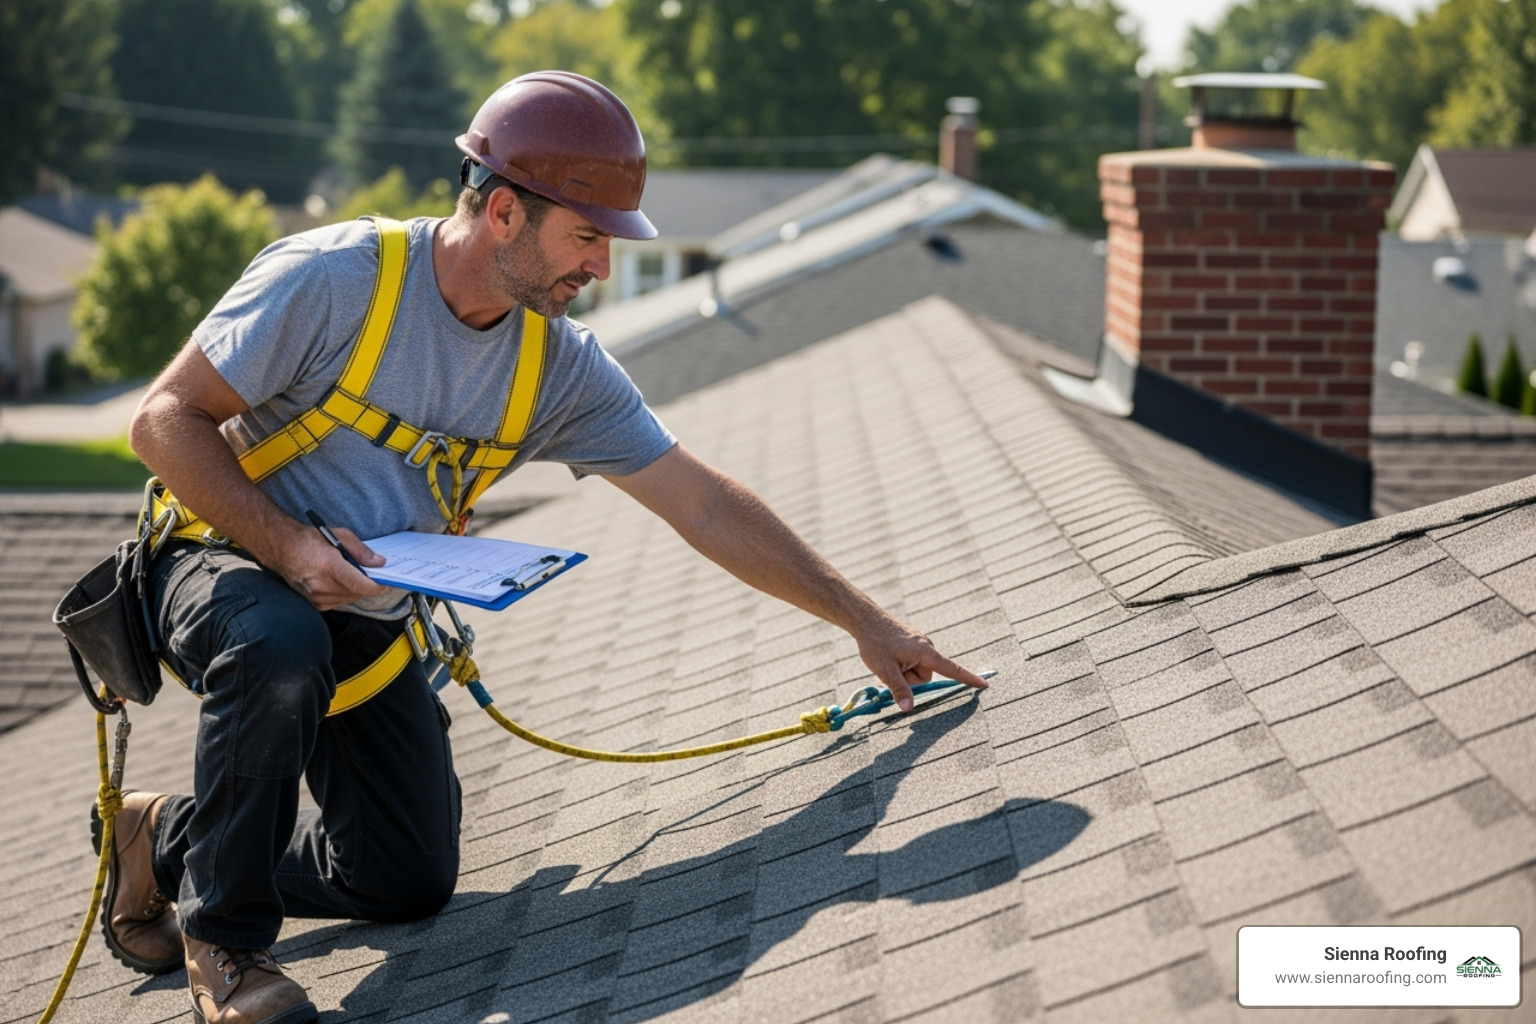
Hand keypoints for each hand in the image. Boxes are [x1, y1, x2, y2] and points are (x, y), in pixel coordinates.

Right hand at [276, 523, 388, 610]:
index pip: (360, 585)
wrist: (282, 548)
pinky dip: (343, 595)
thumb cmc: (309, 540)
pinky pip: (337, 603)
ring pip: (348, 599)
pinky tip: (338, 583)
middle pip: (356, 593)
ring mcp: (315, 596)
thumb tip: (378, 562)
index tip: (383, 583)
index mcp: (329, 566)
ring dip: (354, 590)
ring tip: (350, 576)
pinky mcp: (313, 603)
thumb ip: (361, 550)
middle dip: (365, 585)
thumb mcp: (339, 535)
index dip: (376, 586)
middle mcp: (321, 584)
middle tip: (367, 574)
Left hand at [854, 620, 988, 711]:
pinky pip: (909, 662)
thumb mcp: (885, 671)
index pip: (952, 670)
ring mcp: (918, 644)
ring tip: (886, 662)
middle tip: (890, 670)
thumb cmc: (876, 643)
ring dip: (901, 673)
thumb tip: (909, 708)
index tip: (985, 685)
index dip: (969, 679)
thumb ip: (900, 690)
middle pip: (924, 677)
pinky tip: (886, 657)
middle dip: (908, 679)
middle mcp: (926, 647)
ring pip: (915, 671)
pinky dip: (899, 665)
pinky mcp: (911, 643)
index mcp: (926, 652)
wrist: (865, 619)